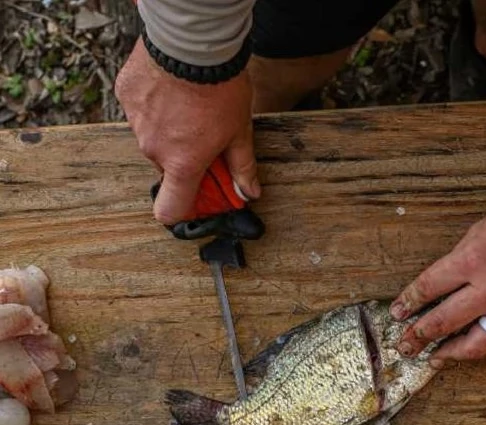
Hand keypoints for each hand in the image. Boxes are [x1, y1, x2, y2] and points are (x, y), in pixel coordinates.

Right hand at [115, 39, 259, 224]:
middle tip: (205, 139)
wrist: (192, 42)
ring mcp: (136, 122)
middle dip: (185, 160)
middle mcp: (153, 149)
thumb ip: (242, 167)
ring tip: (190, 109)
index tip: (196, 199)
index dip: (183, 210)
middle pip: (168, 168)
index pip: (170, 210)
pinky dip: (155, 107)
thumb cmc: (219, 89)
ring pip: (153, 139)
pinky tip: (172, 91)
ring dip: (170, 132)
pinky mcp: (125, 96)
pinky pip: (140, 112)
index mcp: (182, 165)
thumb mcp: (239, 132)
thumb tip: (249, 192)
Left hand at [392, 191, 485, 364]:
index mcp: (471, 260)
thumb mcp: (484, 230)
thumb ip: (463, 259)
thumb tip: (447, 283)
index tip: (398, 314)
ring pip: (473, 343)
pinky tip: (482, 335)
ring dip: (450, 353)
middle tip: (405, 346)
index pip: (429, 287)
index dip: (410, 303)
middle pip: (442, 321)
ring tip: (436, 359)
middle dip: (419, 336)